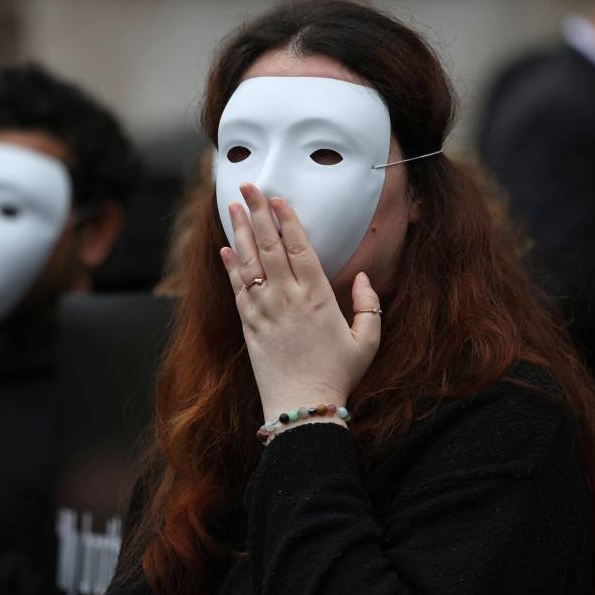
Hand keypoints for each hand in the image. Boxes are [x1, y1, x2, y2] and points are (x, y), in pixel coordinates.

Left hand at [219, 183, 381, 422]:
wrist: (303, 408)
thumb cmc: (338, 375)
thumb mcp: (367, 341)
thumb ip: (369, 306)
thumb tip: (364, 277)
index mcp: (318, 297)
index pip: (299, 248)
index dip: (287, 219)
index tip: (278, 197)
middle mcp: (288, 299)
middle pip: (269, 246)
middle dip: (258, 213)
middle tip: (248, 186)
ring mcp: (265, 312)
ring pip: (249, 263)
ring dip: (240, 232)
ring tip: (233, 206)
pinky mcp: (250, 328)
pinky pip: (238, 291)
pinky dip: (231, 268)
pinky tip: (225, 249)